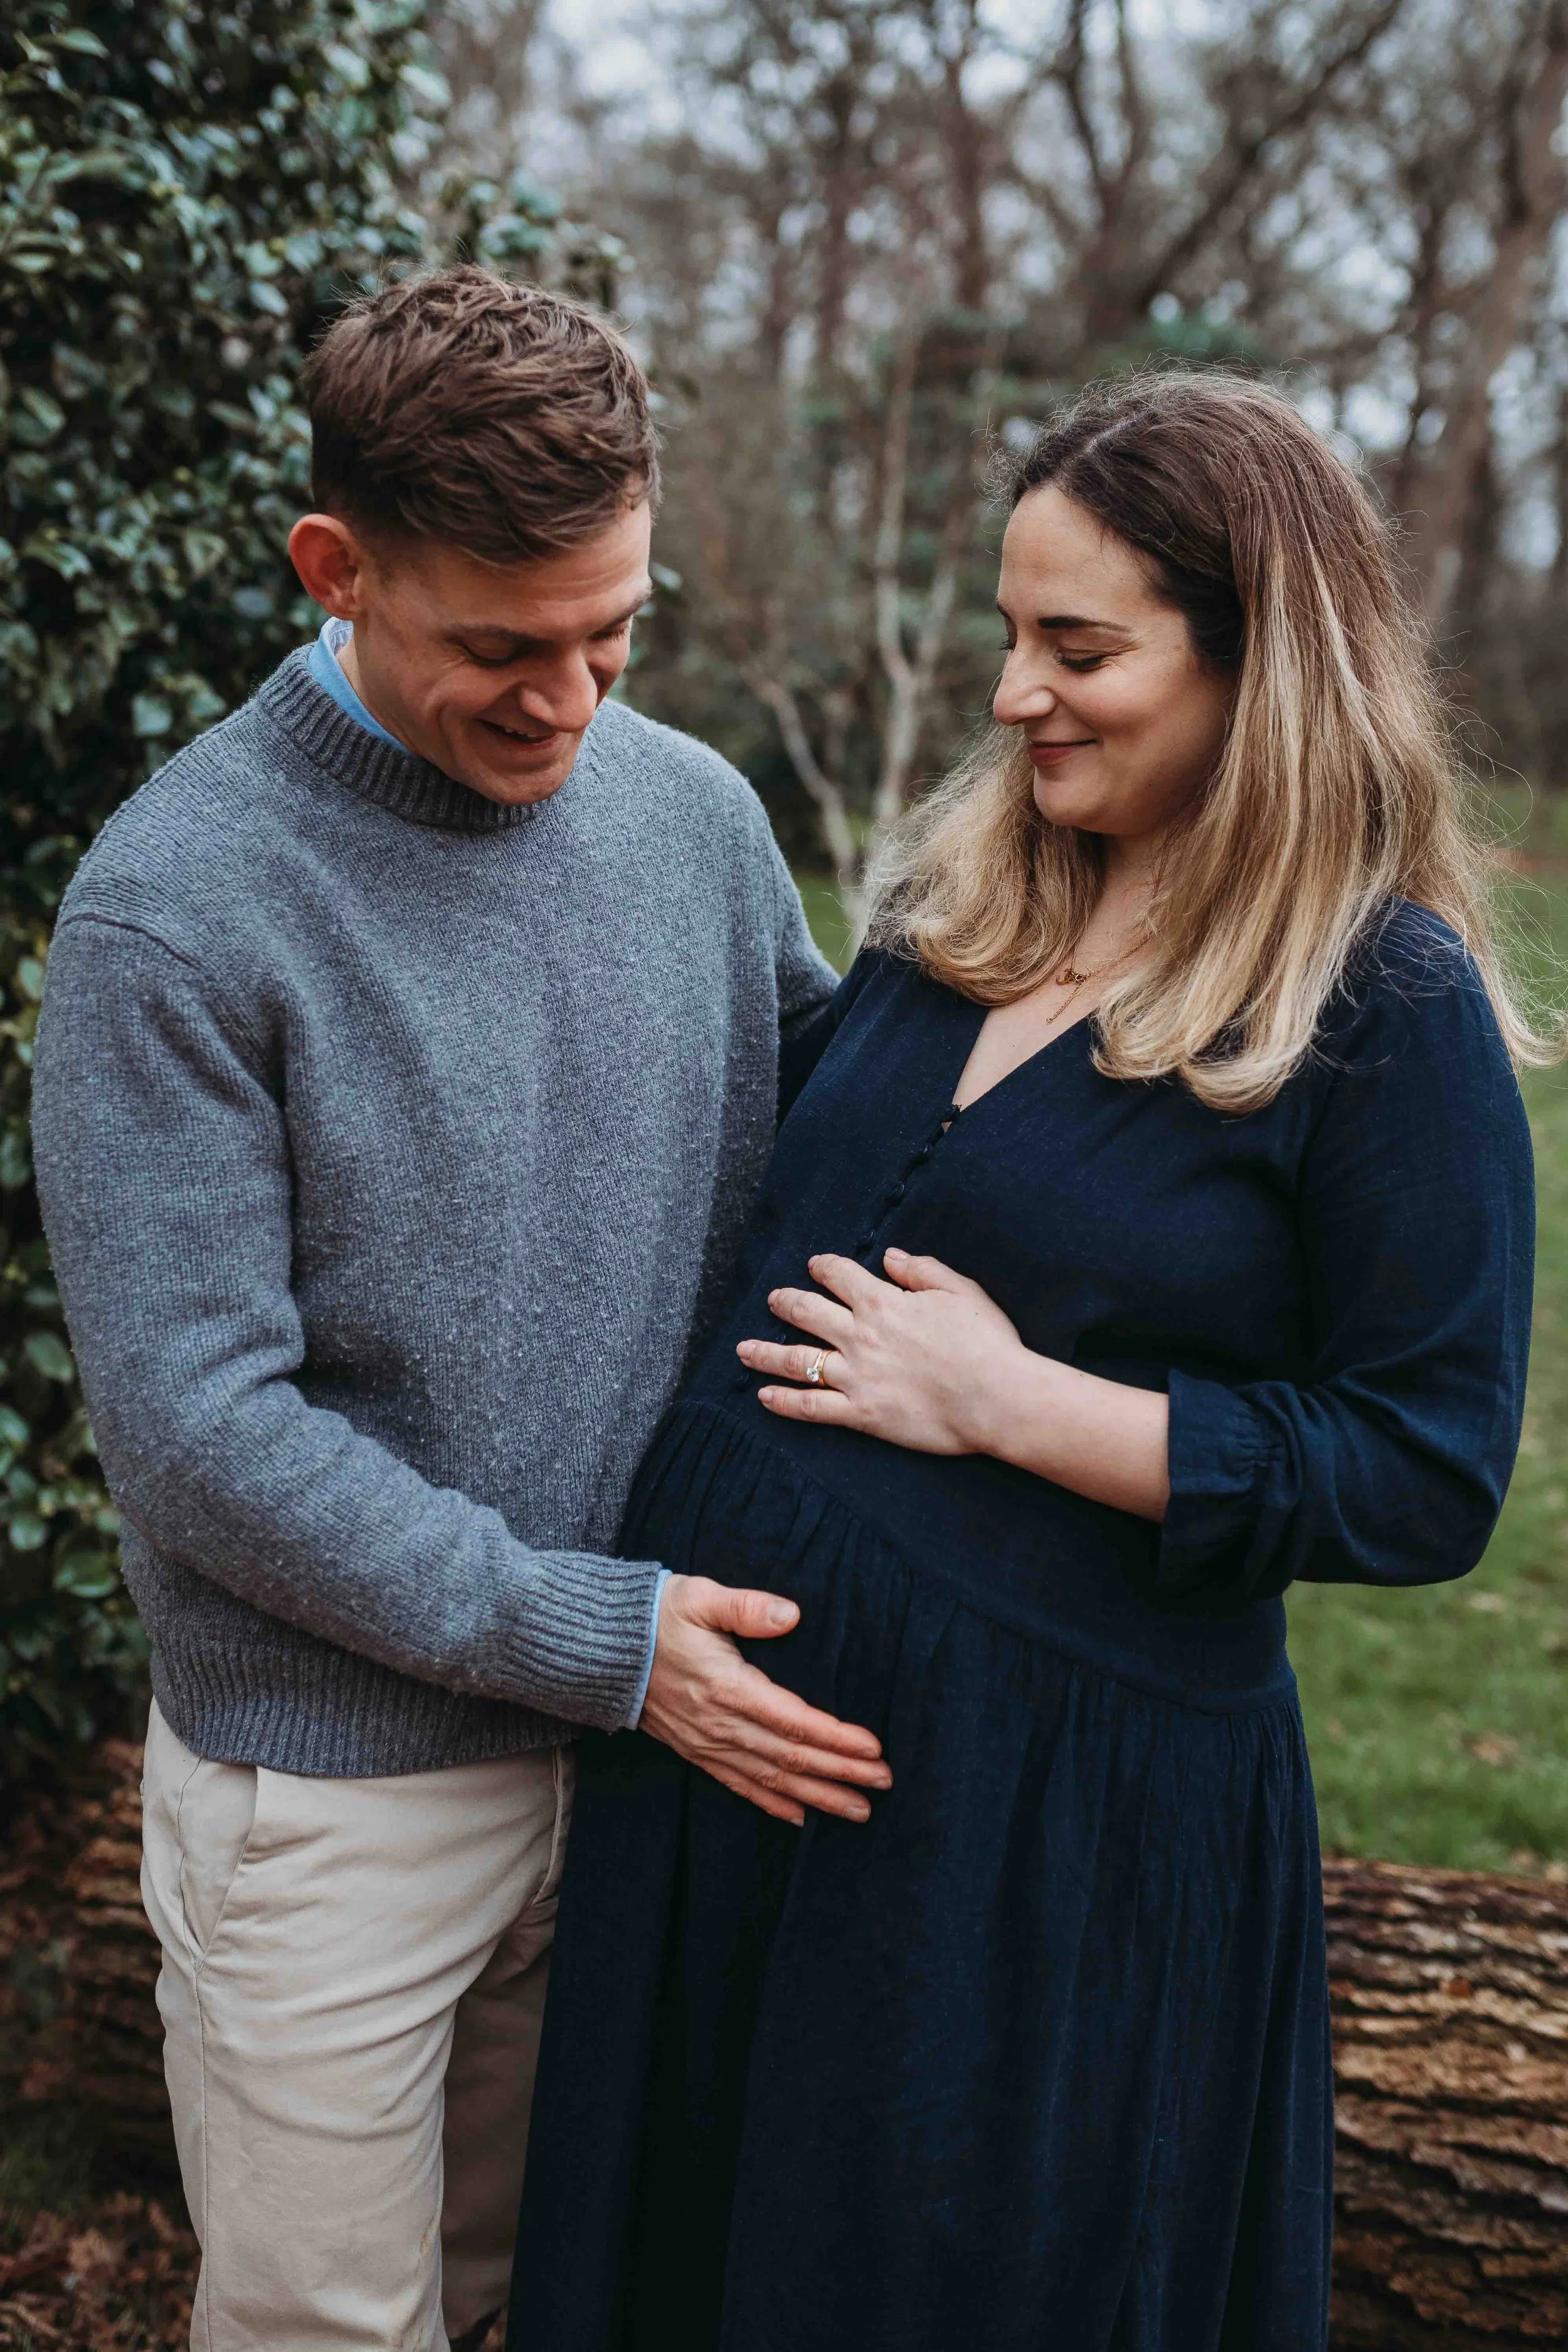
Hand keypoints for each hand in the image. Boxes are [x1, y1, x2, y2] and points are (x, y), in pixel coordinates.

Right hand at [640, 1572, 892, 1826]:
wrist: (598, 1648)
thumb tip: (791, 1614)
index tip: (874, 1748)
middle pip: (790, 1756)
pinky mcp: (695, 1751)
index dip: (836, 1738)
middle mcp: (719, 1725)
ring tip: (858, 1810)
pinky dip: (772, 1804)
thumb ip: (747, 1607)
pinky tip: (799, 1817)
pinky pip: (738, 1785)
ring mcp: (706, 1743)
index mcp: (726, 1687)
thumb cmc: (654, 1616)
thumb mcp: (700, 1597)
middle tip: (883, 1784)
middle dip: (841, 1772)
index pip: (793, 1720)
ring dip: (817, 1796)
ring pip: (771, 1779)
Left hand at [738, 1248, 1029, 1455]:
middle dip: (785, 1302)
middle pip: (806, 1312)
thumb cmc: (986, 1342)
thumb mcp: (960, 1291)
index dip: (823, 1267)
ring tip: (743, 1350)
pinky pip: (811, 1407)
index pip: (839, 1275)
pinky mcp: (860, 1413)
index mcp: (883, 1302)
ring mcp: (855, 1376)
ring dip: (765, 1353)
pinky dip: (784, 1402)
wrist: (995, 1397)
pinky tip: (763, 1398)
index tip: (814, 1266)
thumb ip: (922, 1270)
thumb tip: (890, 1257)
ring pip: (796, 1361)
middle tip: (773, 1299)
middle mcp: (860, 1335)